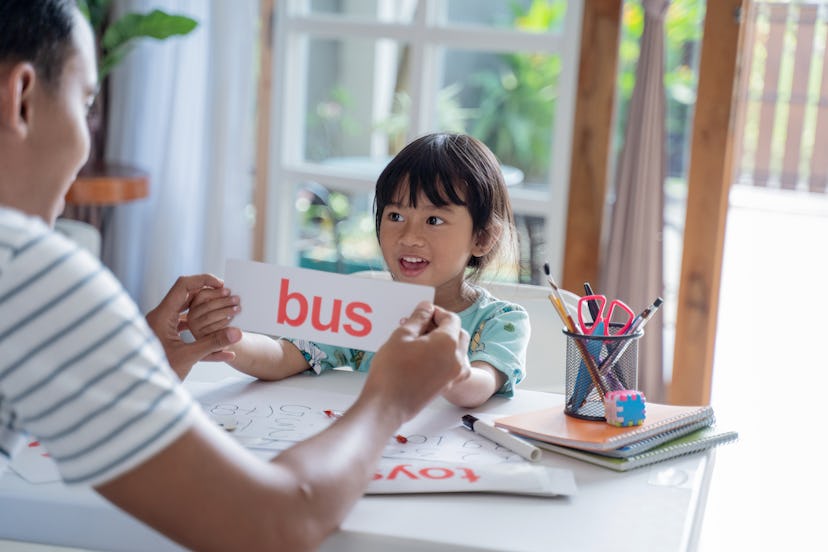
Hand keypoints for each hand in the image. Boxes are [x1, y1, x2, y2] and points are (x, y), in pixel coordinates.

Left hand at [145, 274, 241, 379]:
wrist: (141, 395)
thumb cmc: (157, 374)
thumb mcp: (188, 357)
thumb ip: (213, 343)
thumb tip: (237, 333)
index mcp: (161, 317)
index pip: (183, 286)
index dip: (203, 280)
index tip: (221, 284)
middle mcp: (159, 319)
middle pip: (186, 298)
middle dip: (209, 298)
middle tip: (227, 298)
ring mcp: (162, 329)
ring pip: (188, 315)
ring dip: (207, 316)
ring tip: (227, 318)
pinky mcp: (166, 341)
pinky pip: (186, 332)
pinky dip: (203, 336)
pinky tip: (223, 351)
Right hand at [186, 286, 240, 339]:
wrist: (221, 338)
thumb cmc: (219, 319)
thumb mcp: (218, 308)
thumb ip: (219, 299)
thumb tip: (228, 292)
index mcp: (195, 304)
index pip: (202, 295)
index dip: (216, 292)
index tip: (228, 291)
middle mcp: (192, 315)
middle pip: (208, 306)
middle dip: (224, 301)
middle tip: (236, 299)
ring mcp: (195, 326)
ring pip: (210, 316)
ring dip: (225, 311)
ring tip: (237, 309)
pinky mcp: (200, 336)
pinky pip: (212, 328)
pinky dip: (223, 322)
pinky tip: (231, 318)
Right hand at [365, 302, 469, 423]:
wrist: (388, 405)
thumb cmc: (392, 371)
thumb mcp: (401, 336)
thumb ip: (418, 318)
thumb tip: (426, 307)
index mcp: (448, 342)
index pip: (451, 319)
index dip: (437, 312)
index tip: (423, 313)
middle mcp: (457, 358)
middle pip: (458, 333)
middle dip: (442, 326)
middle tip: (421, 325)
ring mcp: (454, 374)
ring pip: (457, 350)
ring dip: (444, 341)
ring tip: (420, 342)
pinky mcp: (447, 385)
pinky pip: (452, 364)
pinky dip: (443, 356)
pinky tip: (423, 357)